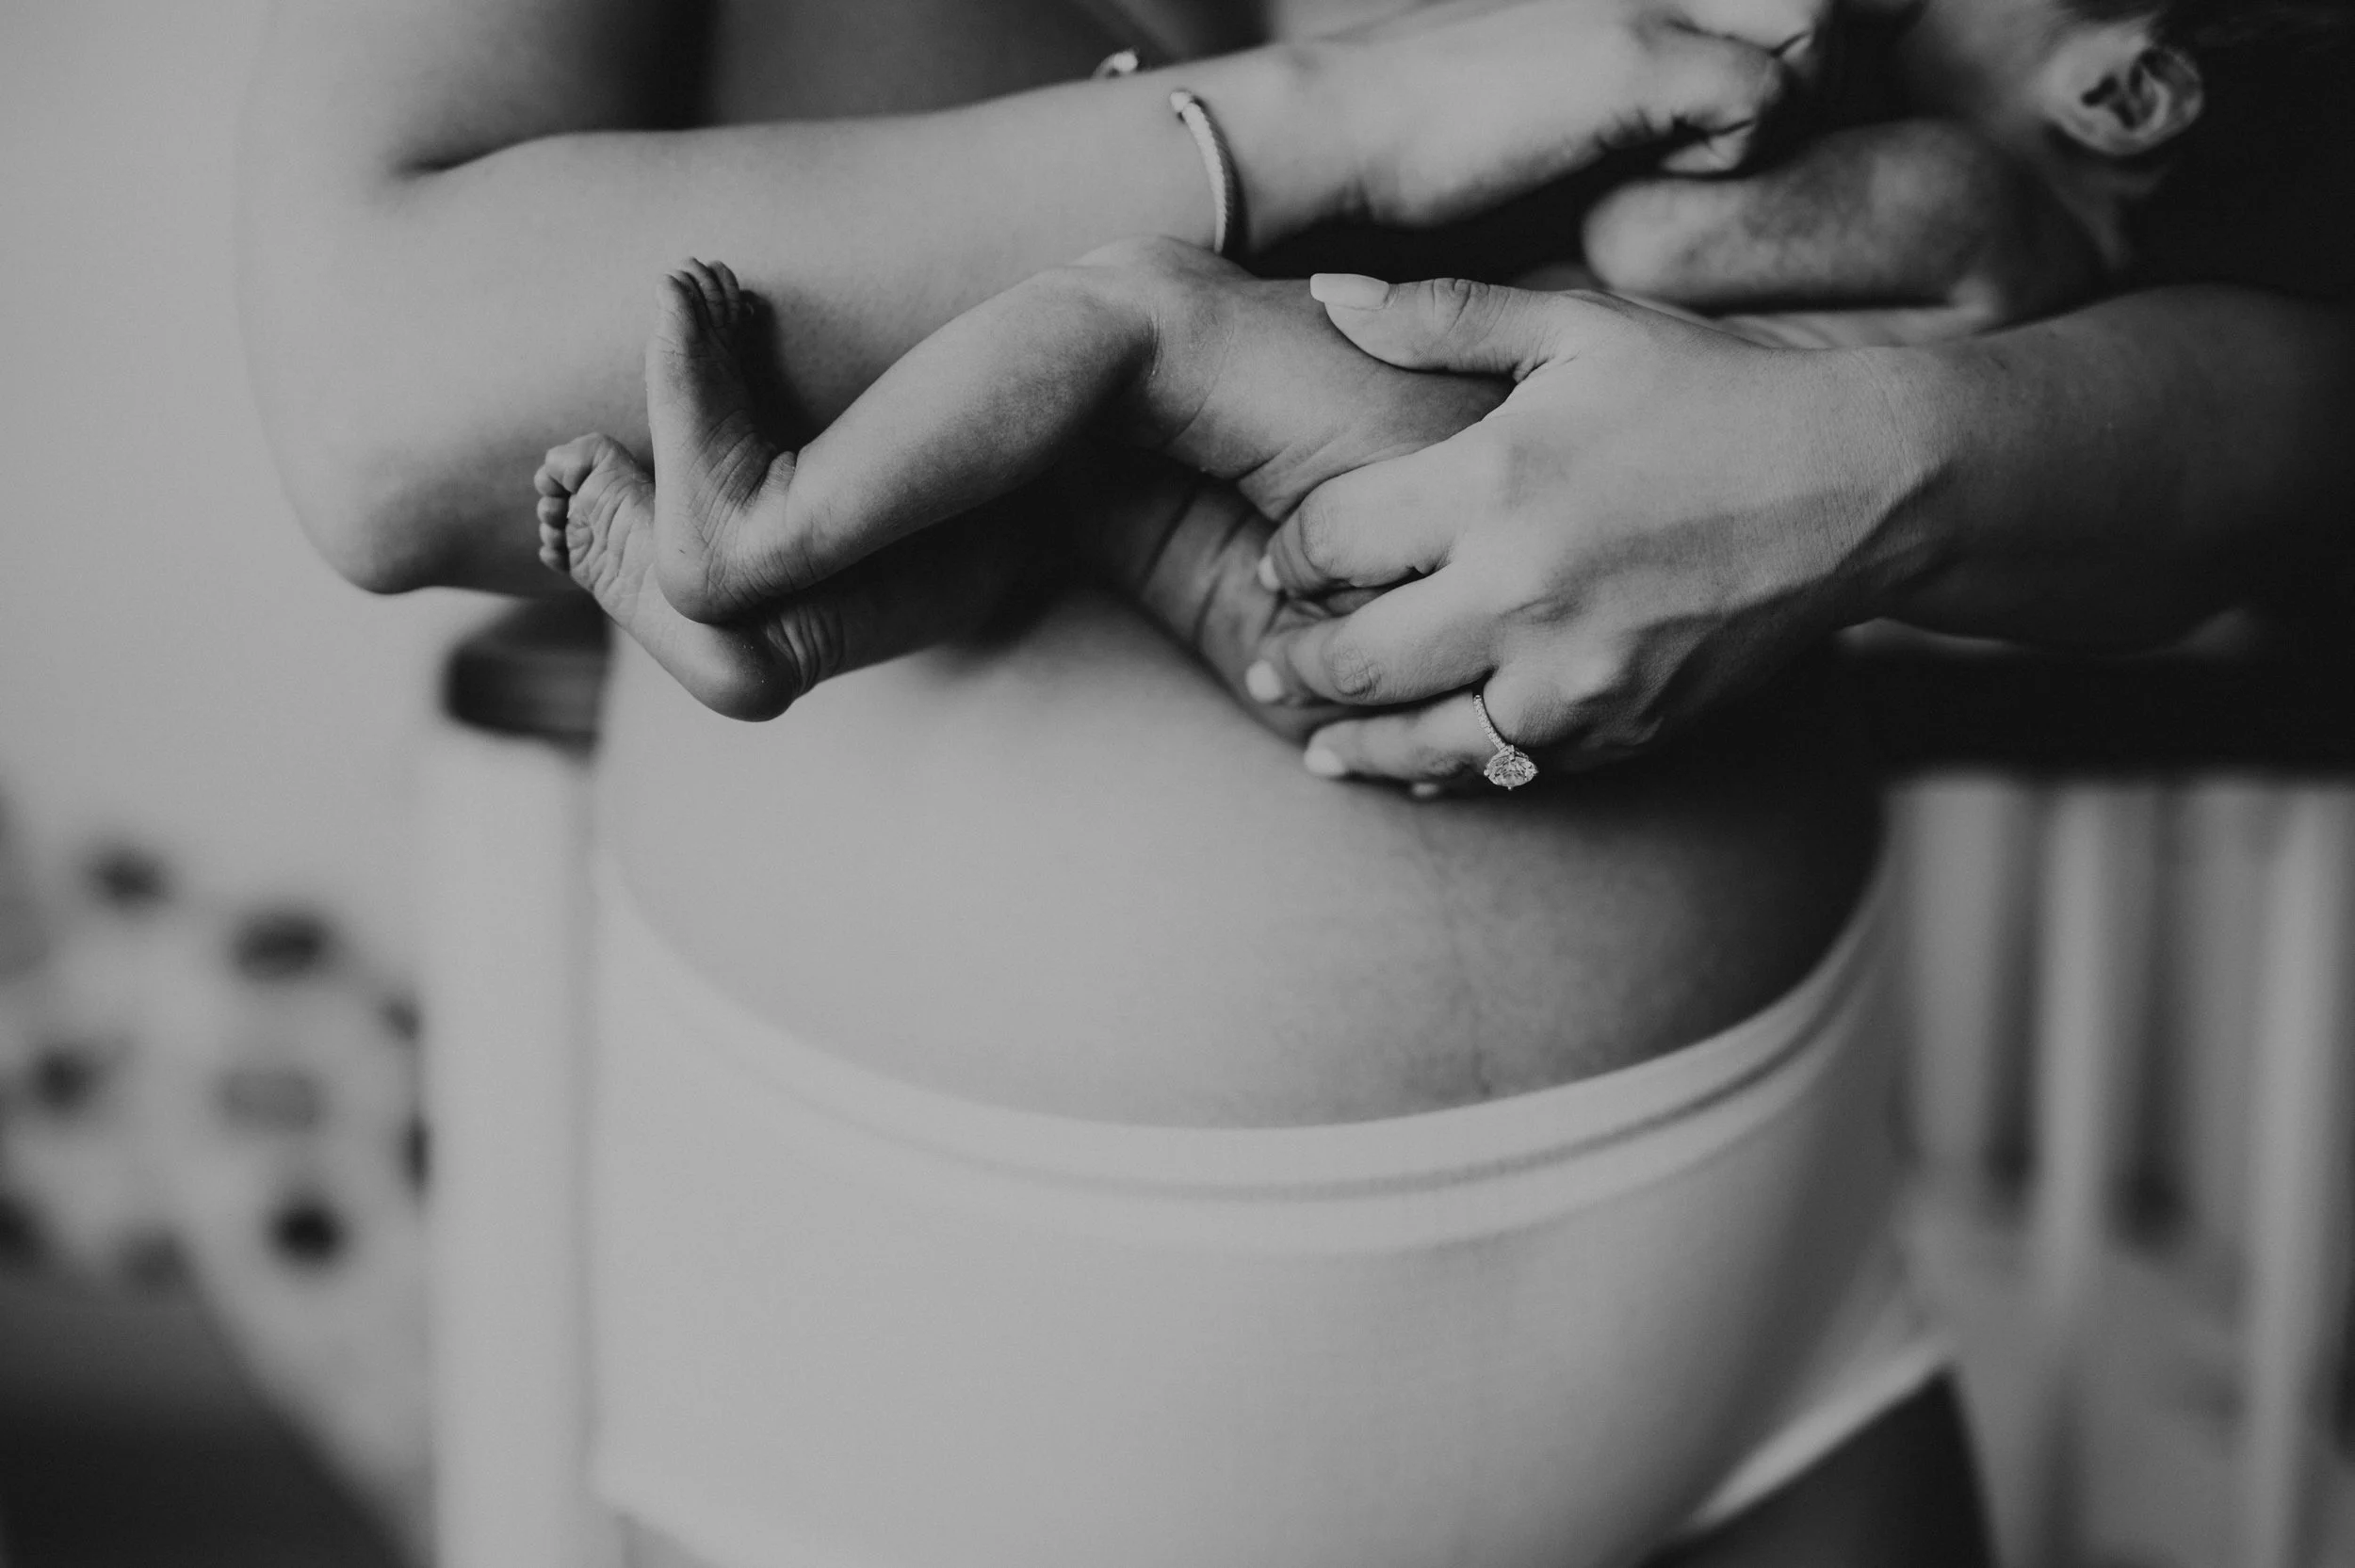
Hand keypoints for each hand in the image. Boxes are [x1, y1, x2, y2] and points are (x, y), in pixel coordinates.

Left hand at [1249, 276, 1923, 783]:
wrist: (1862, 487)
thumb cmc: (1711, 393)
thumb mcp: (1578, 329)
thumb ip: (1441, 316)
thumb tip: (1322, 294)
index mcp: (1491, 480)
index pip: (1327, 540)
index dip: (1287, 551)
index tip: (1282, 554)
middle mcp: (1521, 591)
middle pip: (1352, 657)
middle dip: (1296, 659)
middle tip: (1272, 656)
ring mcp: (1574, 677)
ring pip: (1416, 741)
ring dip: (1354, 742)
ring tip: (1320, 740)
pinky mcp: (1622, 730)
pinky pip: (1506, 769)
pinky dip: (1449, 770)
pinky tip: (1419, 763)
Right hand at [1316, 0, 1828, 228]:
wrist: (1331, 133)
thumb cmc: (1425, 139)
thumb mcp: (1555, 94)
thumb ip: (1640, 92)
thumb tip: (1715, 118)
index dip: (1827, 33)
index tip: (1799, 91)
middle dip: (1828, 63)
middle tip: (1747, 138)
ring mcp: (1649, 0)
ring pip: (1816, 16)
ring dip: (1788, 99)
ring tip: (1705, 151)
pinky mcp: (1634, 59)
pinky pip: (1761, 96)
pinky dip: (1733, 155)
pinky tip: (1657, 171)